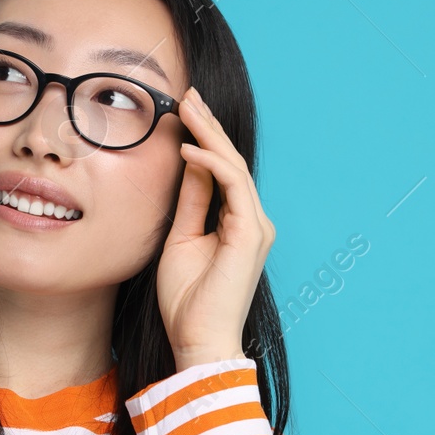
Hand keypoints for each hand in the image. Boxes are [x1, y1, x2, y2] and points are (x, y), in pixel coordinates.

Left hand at [156, 86, 275, 369]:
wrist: (199, 340)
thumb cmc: (187, 301)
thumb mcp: (181, 241)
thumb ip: (191, 204)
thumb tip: (189, 167)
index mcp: (236, 223)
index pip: (222, 172)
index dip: (204, 140)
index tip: (183, 112)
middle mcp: (251, 220)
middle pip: (231, 162)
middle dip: (208, 126)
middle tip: (188, 95)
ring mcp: (254, 226)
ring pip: (234, 166)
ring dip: (209, 135)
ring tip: (187, 109)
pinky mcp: (250, 234)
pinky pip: (232, 187)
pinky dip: (210, 165)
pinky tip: (189, 151)